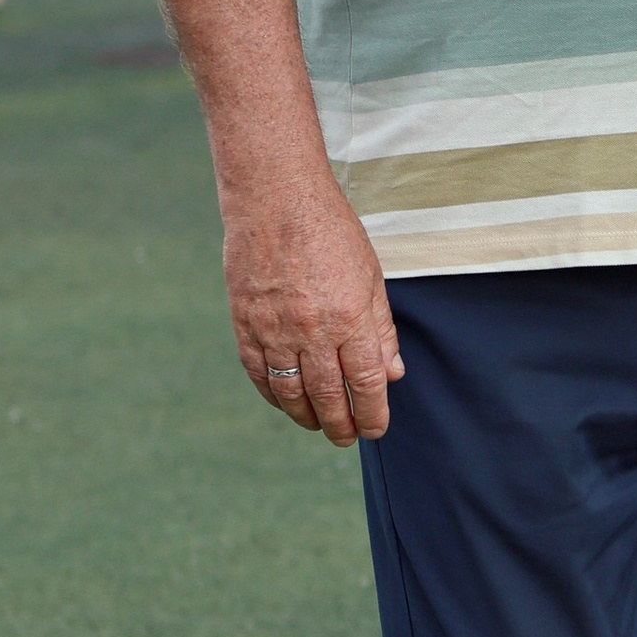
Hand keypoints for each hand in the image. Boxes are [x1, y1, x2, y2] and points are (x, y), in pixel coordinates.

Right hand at [224, 184, 402, 444]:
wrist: (275, 199)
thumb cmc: (330, 231)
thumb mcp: (370, 275)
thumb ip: (380, 328)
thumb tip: (391, 372)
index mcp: (350, 316)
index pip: (366, 382)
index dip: (372, 413)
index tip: (376, 429)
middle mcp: (312, 329)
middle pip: (328, 395)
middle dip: (341, 424)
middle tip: (347, 438)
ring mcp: (274, 329)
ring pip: (290, 392)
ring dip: (307, 416)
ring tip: (319, 425)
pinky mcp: (245, 323)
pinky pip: (259, 373)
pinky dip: (273, 394)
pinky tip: (286, 401)